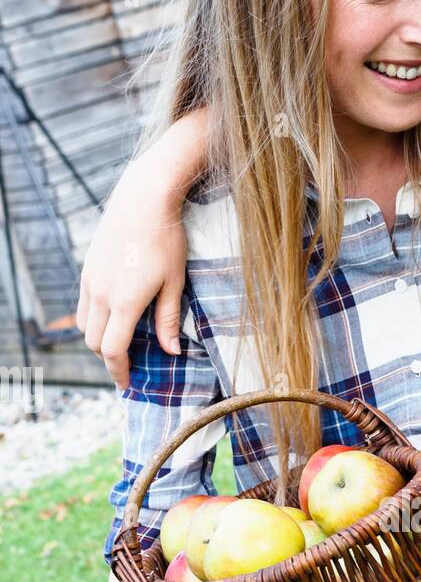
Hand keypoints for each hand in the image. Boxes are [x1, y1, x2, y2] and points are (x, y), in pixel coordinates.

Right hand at [77, 157, 187, 389]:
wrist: (145, 198)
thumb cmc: (167, 239)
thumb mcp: (175, 282)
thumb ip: (169, 319)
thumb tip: (172, 351)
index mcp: (124, 302)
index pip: (113, 351)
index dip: (119, 372)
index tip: (127, 384)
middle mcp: (101, 293)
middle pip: (95, 342)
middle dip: (109, 359)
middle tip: (129, 366)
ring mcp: (91, 279)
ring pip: (85, 324)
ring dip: (99, 339)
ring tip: (121, 343)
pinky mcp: (88, 267)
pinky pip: (84, 304)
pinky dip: (95, 319)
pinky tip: (114, 316)